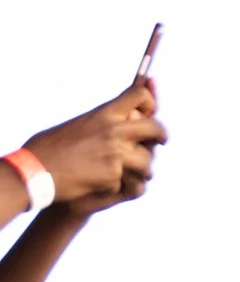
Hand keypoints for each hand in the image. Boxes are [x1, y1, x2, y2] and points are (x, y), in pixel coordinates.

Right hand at [23, 78, 166, 212]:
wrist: (35, 171)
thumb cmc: (50, 147)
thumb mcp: (79, 125)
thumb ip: (103, 121)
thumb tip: (125, 116)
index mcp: (104, 113)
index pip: (139, 95)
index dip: (150, 101)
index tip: (150, 111)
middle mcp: (114, 130)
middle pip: (155, 127)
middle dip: (161, 136)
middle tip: (161, 141)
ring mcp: (116, 154)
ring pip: (147, 161)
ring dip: (144, 169)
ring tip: (137, 173)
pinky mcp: (113, 175)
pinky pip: (128, 181)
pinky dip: (119, 186)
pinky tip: (103, 186)